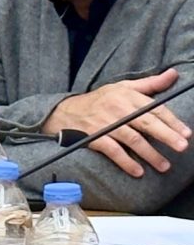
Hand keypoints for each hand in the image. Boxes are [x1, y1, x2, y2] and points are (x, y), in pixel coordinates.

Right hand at [49, 69, 191, 178]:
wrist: (63, 112)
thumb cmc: (99, 100)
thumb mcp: (122, 87)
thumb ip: (150, 84)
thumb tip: (173, 74)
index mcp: (127, 96)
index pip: (154, 109)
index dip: (171, 121)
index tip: (186, 132)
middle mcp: (117, 109)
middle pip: (146, 123)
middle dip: (166, 135)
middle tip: (182, 147)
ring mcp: (105, 124)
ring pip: (132, 139)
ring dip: (150, 154)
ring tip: (164, 165)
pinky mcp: (93, 138)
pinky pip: (112, 151)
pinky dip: (125, 162)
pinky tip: (138, 171)